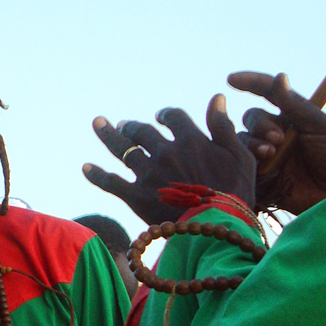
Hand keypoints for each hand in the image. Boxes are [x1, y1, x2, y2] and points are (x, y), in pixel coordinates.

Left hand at [83, 94, 255, 224]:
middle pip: (143, 131)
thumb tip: (218, 98)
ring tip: (100, 124)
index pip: (173, 117)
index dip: (166, 115)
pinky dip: (96, 175)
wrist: (219, 227)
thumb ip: (224, 126)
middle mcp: (165, 152)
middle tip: (126, 125)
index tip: (161, 117)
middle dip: (133, 126)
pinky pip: (110, 182)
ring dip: (109, 135)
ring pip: (123, 149)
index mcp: (190, 140)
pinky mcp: (136, 196)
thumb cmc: (236, 193)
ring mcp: (148, 173)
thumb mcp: (240, 155)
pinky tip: (85, 167)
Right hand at [228, 72, 325, 214]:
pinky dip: (246, 161)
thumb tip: (280, 77)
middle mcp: (274, 133)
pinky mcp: (260, 175)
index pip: (265, 92)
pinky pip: (241, 164)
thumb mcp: (322, 126)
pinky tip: (262, 166)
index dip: (249, 83)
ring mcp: (265, 154)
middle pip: (251, 117)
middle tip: (277, 139)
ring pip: (243, 140)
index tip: (232, 79)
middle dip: (260, 124)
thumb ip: (297, 105)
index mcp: (289, 116)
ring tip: (269, 154)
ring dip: (253, 143)